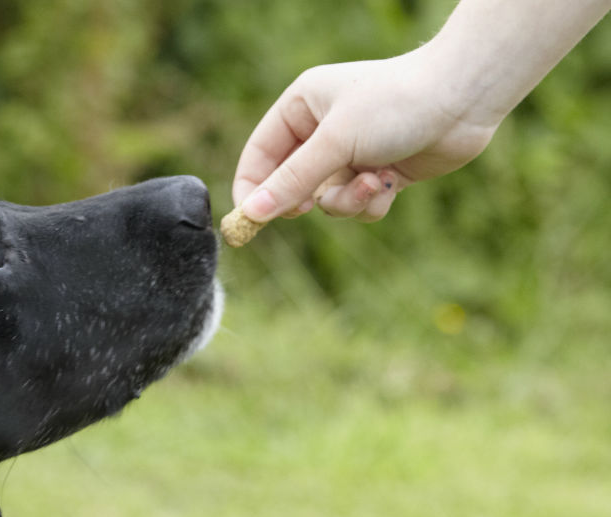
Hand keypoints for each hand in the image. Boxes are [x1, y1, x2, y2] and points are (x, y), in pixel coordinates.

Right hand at [232, 51, 500, 222]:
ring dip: (347, 201)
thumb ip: (292, 180)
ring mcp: (353, 153)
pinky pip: (358, 204)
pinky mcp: (380, 172)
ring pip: (328, 200)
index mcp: (302, 106)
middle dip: (308, 196)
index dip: (252, 187)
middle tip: (308, 207)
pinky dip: (371, 202)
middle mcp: (323, 130)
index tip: (249, 219)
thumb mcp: (335, 142)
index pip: (260, 154)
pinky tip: (391, 184)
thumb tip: (251, 213)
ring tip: (372, 184)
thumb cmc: (395, 105)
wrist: (464, 100)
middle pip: (292, 183)